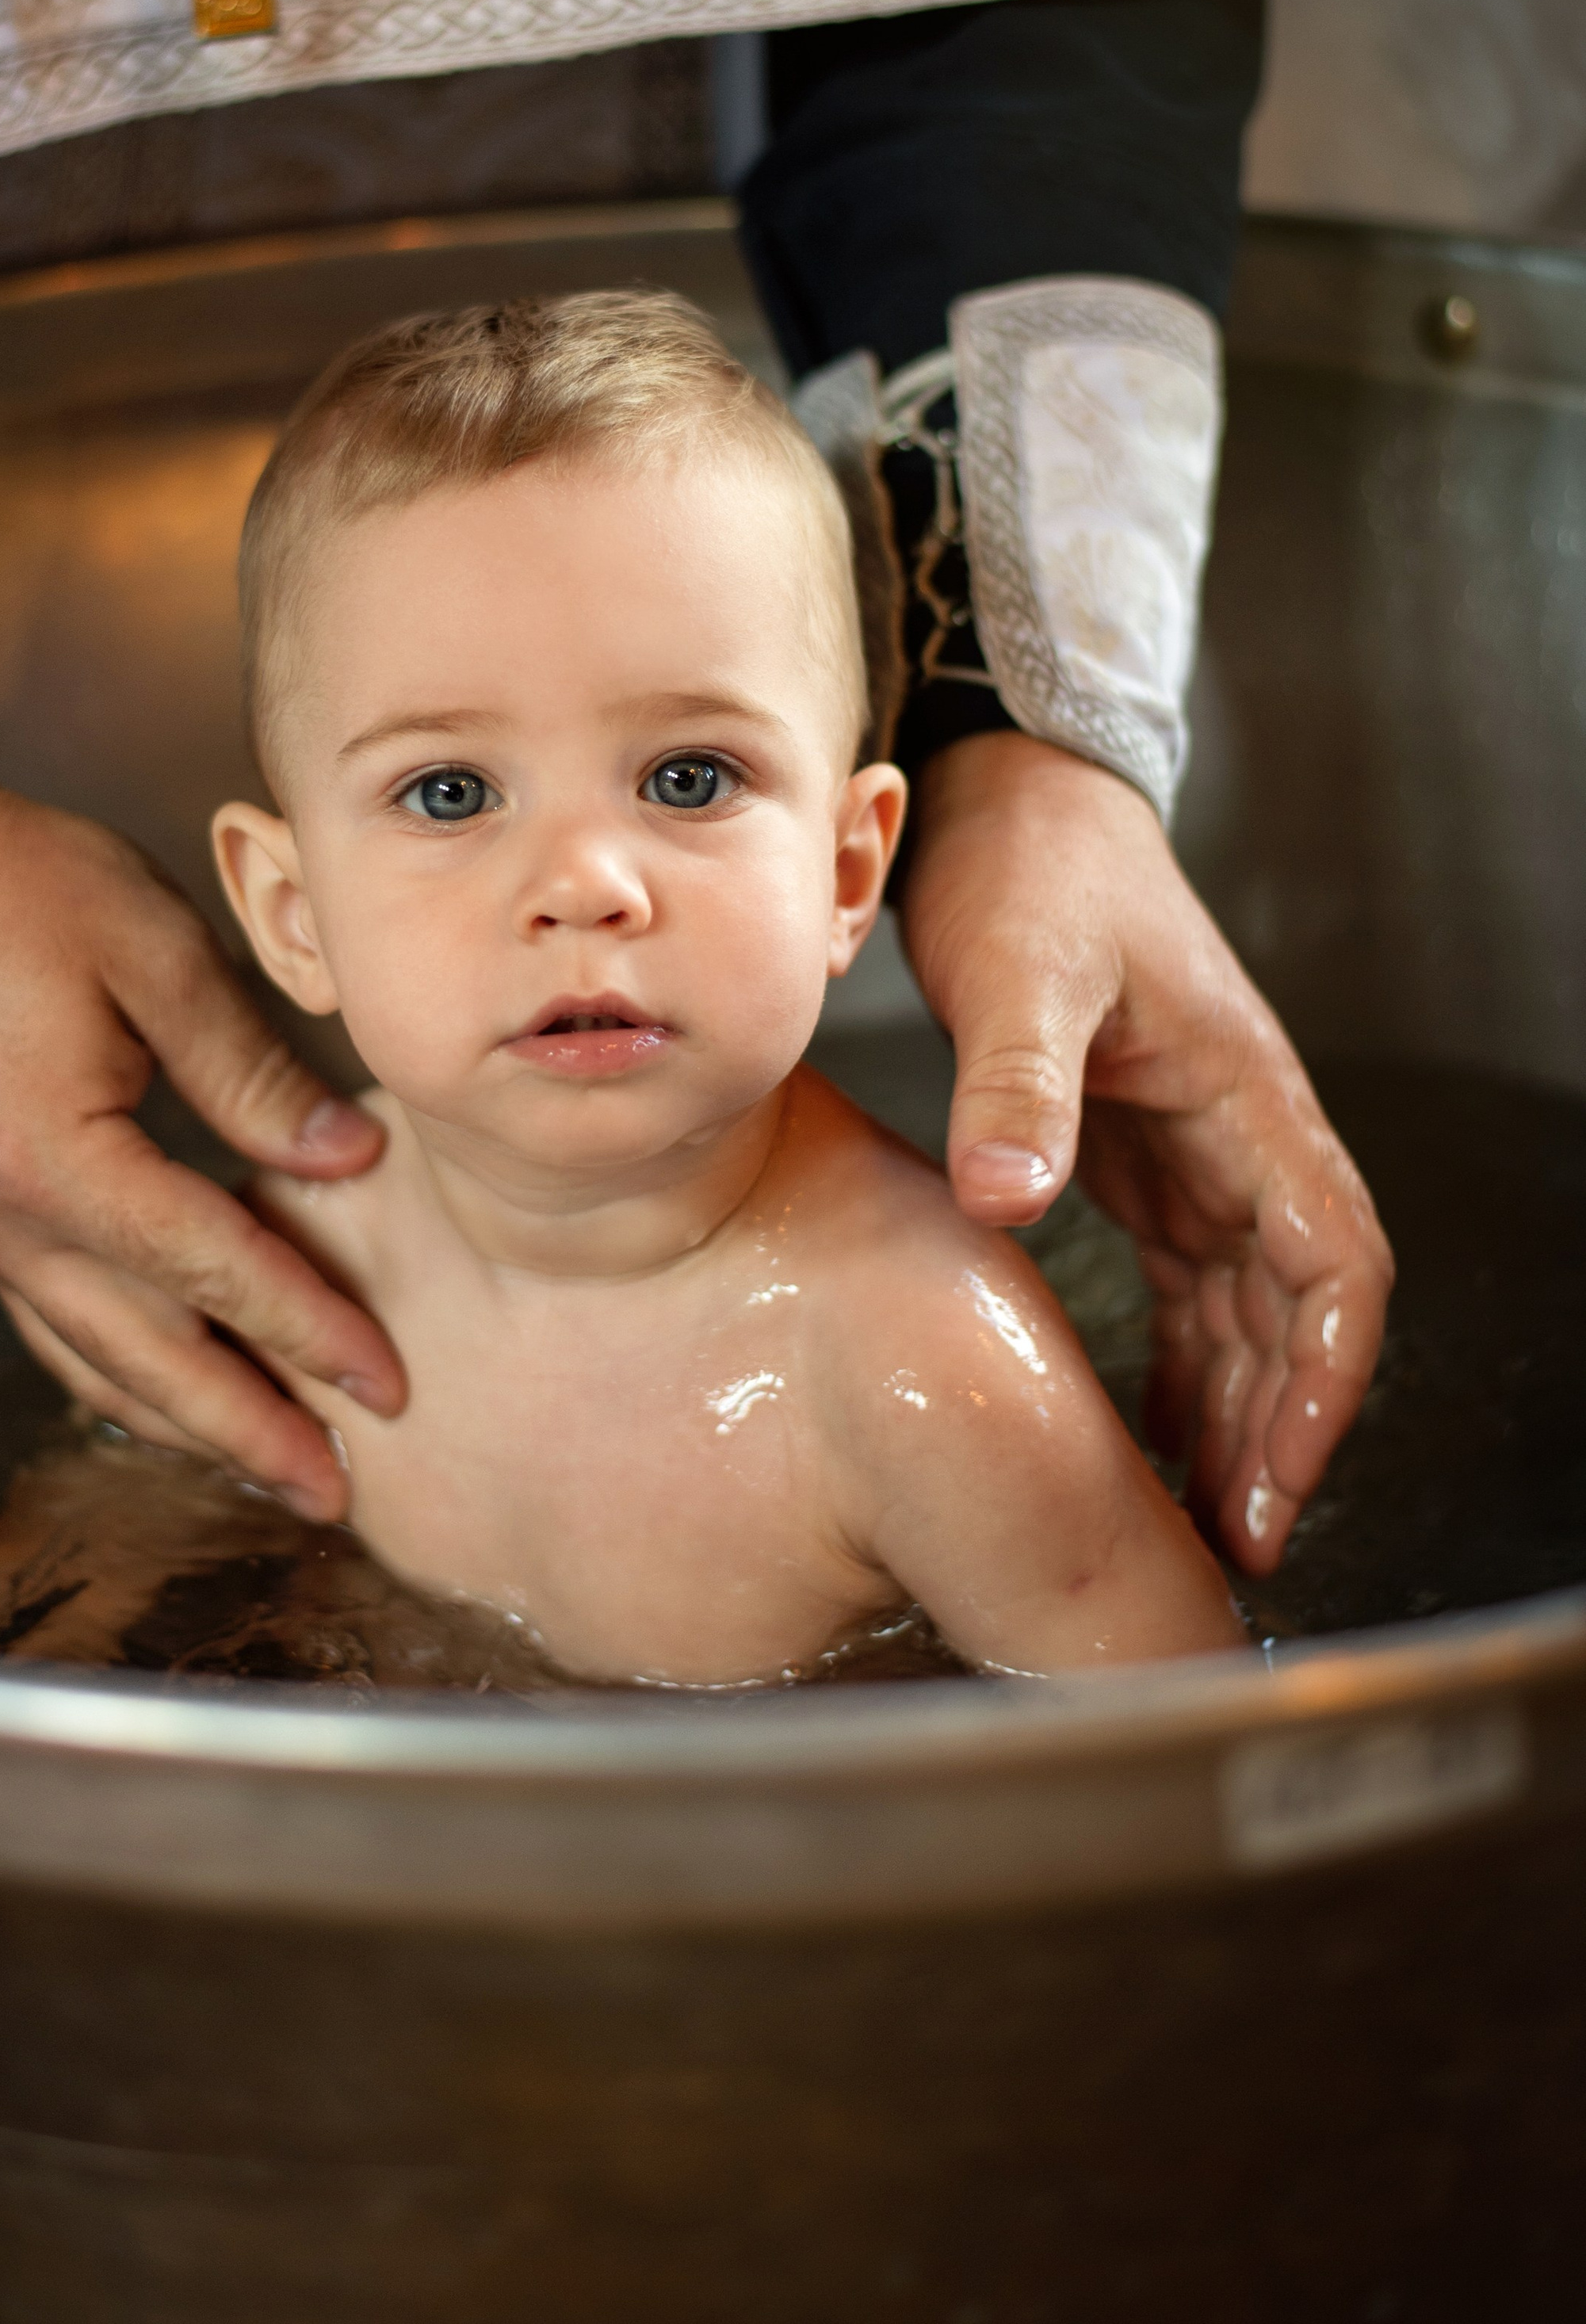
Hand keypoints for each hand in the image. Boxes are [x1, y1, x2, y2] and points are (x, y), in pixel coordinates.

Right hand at [0, 789, 402, 1519]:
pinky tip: (168, 1398)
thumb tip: (346, 1163)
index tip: (385, 1377)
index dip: (306, 1327)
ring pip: (93, 1361)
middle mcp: (8, 1218)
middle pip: (147, 1357)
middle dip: (247, 1429)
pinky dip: (119, 1377)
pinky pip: (55, 1325)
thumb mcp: (158, 957)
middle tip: (336, 1490)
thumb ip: (253, 1075)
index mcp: (60, 1159)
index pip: (212, 1269)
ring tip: (269, 1467)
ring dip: (184, 1424)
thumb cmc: (25, 888)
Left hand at [900, 733, 1391, 1572]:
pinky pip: (1186, 1280)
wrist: (1006, 798)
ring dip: (1234, 1409)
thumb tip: (1010, 1199)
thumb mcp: (1019, 970)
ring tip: (1198, 1521)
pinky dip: (1178, 1360)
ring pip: (1244, 1306)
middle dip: (1280, 1428)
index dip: (1319, 1379)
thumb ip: (1017, 1082)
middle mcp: (1238, 1131)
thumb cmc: (1031, 866)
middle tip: (1233, 1544)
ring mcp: (1193, 1144)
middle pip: (1299, 1307)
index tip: (1274, 1474)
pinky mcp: (1135, 1149)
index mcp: (1245, 1096)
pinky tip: (1142, 1431)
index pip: (1335, 1264)